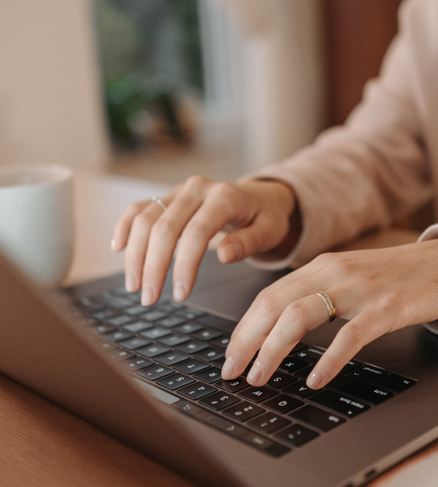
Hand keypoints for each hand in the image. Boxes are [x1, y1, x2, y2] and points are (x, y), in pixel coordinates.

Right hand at [111, 176, 297, 304]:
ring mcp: (179, 191)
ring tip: (134, 286)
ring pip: (145, 218)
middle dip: (153, 266)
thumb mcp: (269, 231)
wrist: (260, 197)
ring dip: (135, 254)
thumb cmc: (266, 217)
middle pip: (164, 227)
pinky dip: (125, 226)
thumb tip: (224, 255)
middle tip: (149, 298)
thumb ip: (248, 242)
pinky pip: (139, 208)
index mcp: (224, 197)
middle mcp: (197, 189)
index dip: (184, 266)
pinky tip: (118, 248)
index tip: (180, 294)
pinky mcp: (168, 197)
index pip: (196, 233)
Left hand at [221, 237, 437, 388]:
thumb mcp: (344, 279)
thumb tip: (276, 332)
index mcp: (318, 268)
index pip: (267, 297)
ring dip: (273, 350)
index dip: (243, 328)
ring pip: (301, 315)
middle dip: (246, 341)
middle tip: (232, 372)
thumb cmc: (389, 277)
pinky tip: (316, 380)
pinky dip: (329, 359)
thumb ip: (313, 297)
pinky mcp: (387, 306)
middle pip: (274, 305)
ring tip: (260, 377)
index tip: (230, 355)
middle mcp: (332, 273)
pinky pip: (351, 335)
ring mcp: (359, 289)